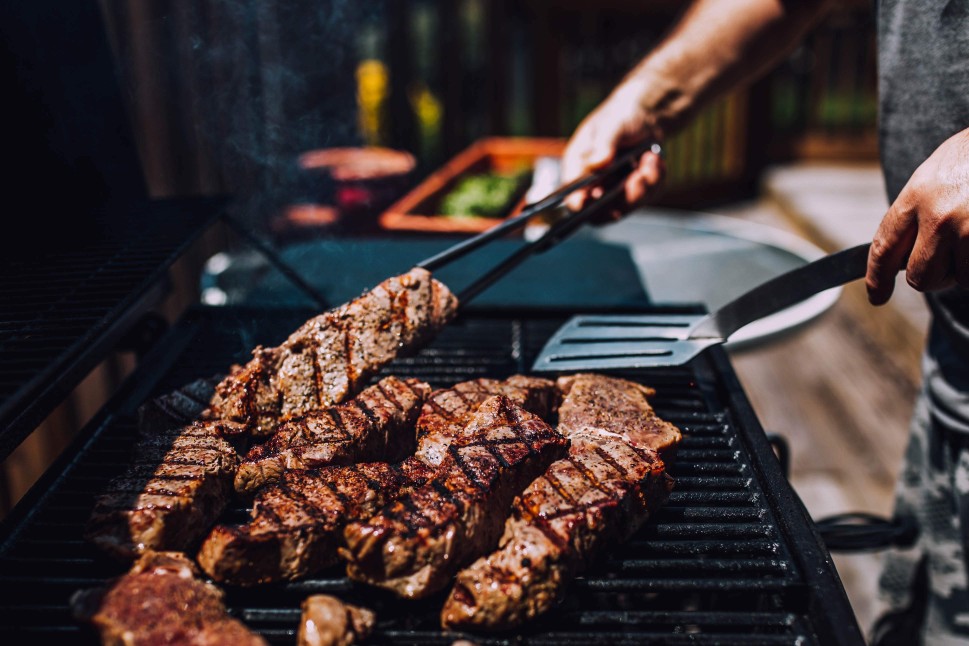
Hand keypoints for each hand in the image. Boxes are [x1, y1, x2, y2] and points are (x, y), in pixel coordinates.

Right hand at [560, 85, 665, 216]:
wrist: (645, 115)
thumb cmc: (621, 116)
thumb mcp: (612, 125)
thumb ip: (603, 145)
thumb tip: (596, 164)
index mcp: (578, 168)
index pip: (573, 197)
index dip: (581, 204)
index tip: (596, 198)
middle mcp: (593, 185)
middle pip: (602, 211)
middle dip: (624, 198)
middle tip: (639, 178)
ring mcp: (614, 191)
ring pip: (628, 206)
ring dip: (644, 186)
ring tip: (651, 159)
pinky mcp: (634, 191)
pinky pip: (647, 197)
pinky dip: (655, 179)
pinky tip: (654, 160)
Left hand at [867, 128, 968, 304]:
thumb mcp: (936, 174)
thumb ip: (915, 212)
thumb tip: (898, 256)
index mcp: (917, 196)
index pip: (884, 248)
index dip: (876, 278)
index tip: (876, 295)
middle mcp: (940, 215)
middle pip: (921, 275)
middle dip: (931, 277)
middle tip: (944, 266)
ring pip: (959, 278)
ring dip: (965, 270)